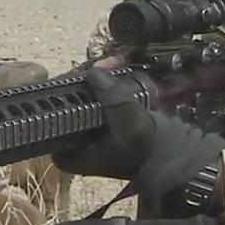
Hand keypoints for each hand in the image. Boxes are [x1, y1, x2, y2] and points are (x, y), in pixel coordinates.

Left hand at [52, 67, 224, 216]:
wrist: (172, 162)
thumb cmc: (147, 150)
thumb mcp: (131, 125)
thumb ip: (113, 99)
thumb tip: (94, 72)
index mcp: (65, 152)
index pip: (53, 113)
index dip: (66, 88)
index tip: (85, 71)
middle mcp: (69, 143)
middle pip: (67, 101)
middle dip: (86, 79)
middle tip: (106, 64)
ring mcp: (83, 133)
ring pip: (81, 96)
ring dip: (97, 78)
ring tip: (114, 63)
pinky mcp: (98, 123)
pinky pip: (95, 97)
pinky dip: (105, 83)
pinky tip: (116, 67)